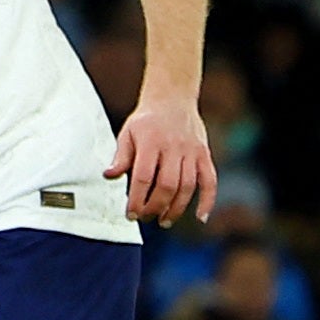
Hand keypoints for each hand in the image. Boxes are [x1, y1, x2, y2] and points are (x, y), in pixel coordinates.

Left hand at [104, 96, 216, 222]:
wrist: (173, 98)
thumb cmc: (146, 121)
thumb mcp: (128, 133)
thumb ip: (121, 156)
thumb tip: (109, 176)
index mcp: (151, 142)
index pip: (143, 177)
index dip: (137, 199)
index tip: (131, 214)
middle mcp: (173, 147)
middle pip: (167, 185)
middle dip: (155, 207)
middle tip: (145, 218)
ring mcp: (192, 151)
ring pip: (187, 186)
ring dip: (176, 208)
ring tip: (164, 221)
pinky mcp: (204, 154)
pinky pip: (210, 180)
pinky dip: (207, 200)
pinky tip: (200, 217)